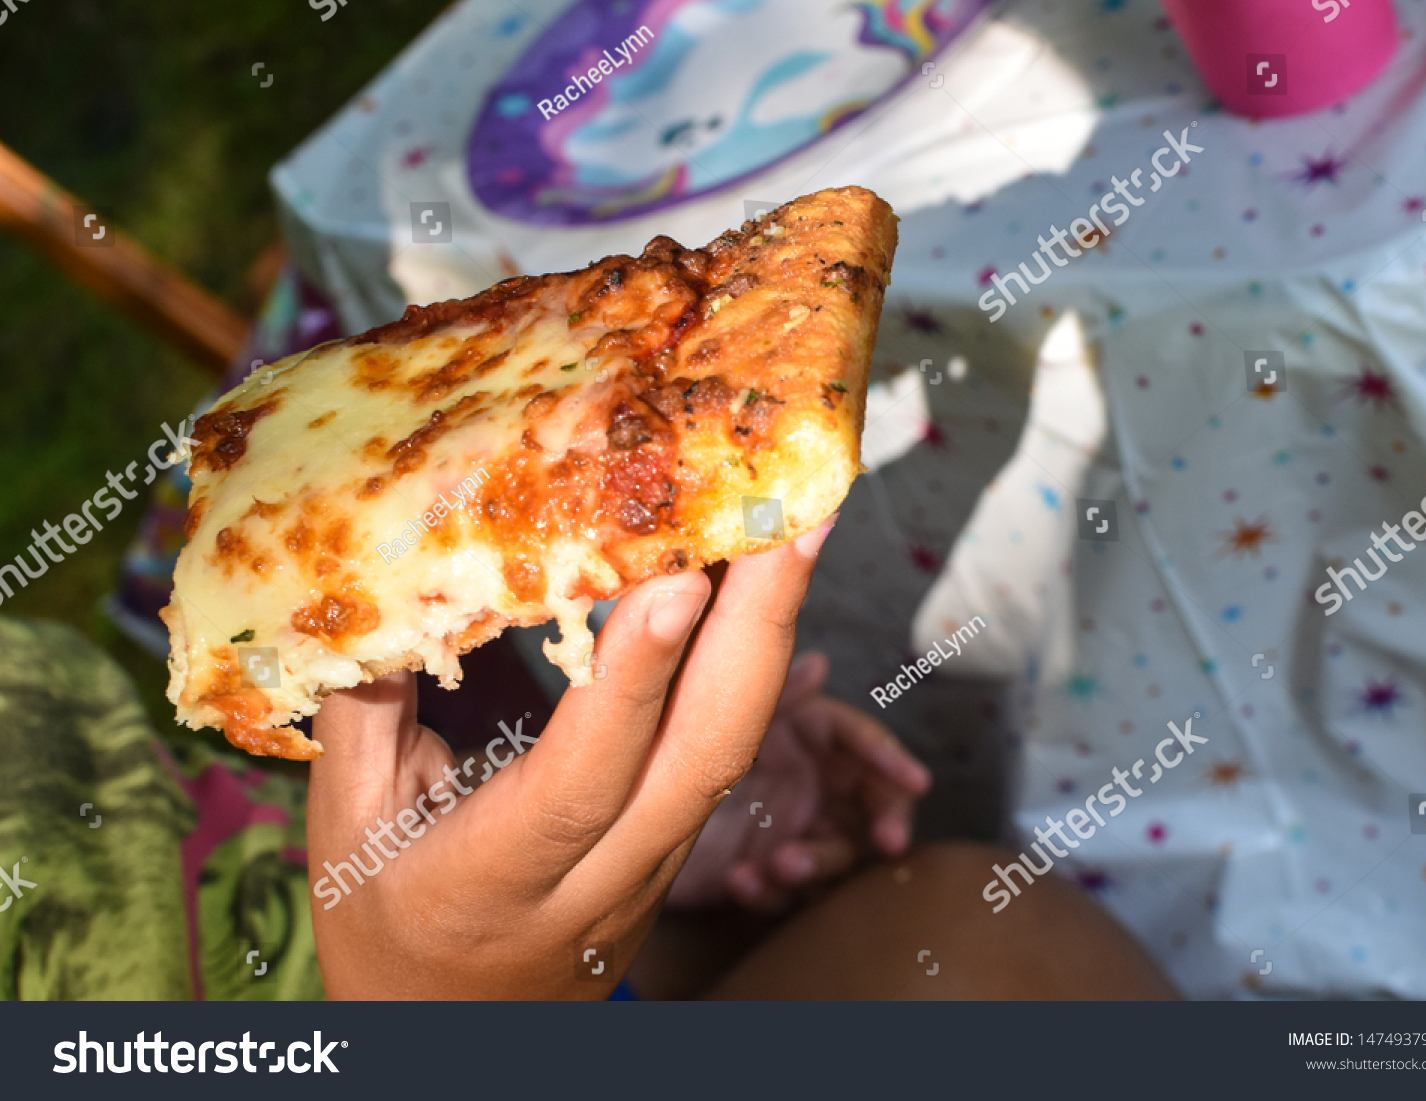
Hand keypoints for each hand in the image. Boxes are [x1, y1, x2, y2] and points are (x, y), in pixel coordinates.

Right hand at [306, 520, 834, 999]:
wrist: (453, 1039)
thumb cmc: (388, 928)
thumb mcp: (348, 828)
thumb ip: (364, 711)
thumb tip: (389, 588)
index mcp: (496, 882)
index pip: (582, 781)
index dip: (634, 682)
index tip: (678, 580)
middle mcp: (598, 882)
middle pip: (703, 759)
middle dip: (759, 630)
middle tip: (792, 516)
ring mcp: (654, 871)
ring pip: (729, 753)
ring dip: (771, 639)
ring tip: (794, 529)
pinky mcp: (677, 853)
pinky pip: (721, 754)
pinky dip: (747, 668)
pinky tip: (757, 595)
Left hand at [666, 651, 930, 910]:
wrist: (629, 800)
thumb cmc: (685, 738)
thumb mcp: (733, 714)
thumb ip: (776, 694)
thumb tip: (818, 663)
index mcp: (811, 737)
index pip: (866, 744)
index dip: (893, 759)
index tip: (915, 781)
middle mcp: (812, 783)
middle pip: (871, 805)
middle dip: (883, 822)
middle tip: (887, 840)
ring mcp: (792, 830)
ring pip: (831, 855)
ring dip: (816, 861)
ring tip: (784, 863)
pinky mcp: (765, 872)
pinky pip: (780, 892)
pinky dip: (766, 890)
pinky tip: (741, 881)